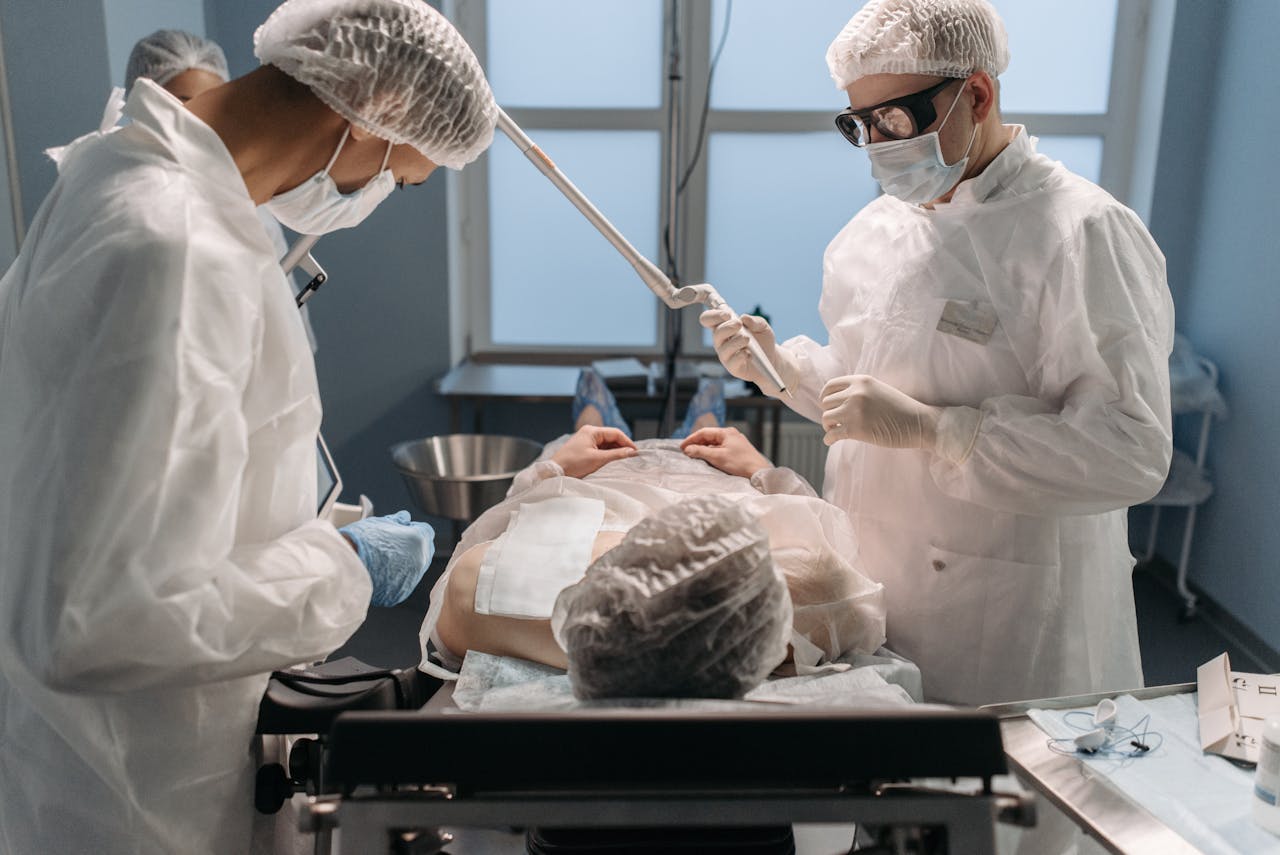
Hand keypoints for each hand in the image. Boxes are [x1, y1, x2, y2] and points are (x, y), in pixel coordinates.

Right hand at [339, 510, 434, 606]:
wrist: (347, 567)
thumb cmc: (361, 542)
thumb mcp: (379, 522)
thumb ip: (397, 520)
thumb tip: (404, 518)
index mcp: (418, 540)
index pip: (426, 531)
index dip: (413, 528)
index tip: (402, 529)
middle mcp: (420, 560)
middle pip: (425, 549)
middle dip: (414, 544)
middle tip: (395, 542)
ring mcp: (412, 578)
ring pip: (416, 566)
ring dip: (407, 560)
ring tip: (385, 557)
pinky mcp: (402, 592)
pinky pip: (405, 581)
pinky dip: (398, 576)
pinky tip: (383, 570)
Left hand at [551, 424, 637, 477]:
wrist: (555, 472)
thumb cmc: (572, 464)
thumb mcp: (597, 459)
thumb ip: (616, 455)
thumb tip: (631, 452)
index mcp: (592, 431)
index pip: (615, 433)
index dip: (627, 442)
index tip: (635, 452)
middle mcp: (589, 433)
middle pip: (611, 437)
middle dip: (621, 447)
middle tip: (631, 457)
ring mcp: (586, 440)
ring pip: (606, 444)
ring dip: (615, 451)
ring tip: (623, 460)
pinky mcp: (584, 448)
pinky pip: (600, 449)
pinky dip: (607, 454)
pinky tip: (612, 461)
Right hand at [680, 426, 771, 478]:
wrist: (759, 471)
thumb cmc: (740, 463)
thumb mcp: (717, 457)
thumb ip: (701, 451)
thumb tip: (688, 449)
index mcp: (726, 432)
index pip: (704, 432)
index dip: (691, 439)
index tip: (682, 447)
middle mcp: (731, 434)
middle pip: (709, 437)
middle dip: (697, 444)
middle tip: (686, 452)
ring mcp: (736, 442)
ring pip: (715, 443)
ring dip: (704, 448)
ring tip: (695, 455)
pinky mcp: (738, 450)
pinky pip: (721, 448)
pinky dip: (712, 452)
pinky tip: (708, 458)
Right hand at [699, 309, 798, 395]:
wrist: (771, 358)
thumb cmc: (762, 340)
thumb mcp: (763, 327)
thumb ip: (755, 321)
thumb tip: (744, 317)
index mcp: (724, 327)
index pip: (708, 319)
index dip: (714, 315)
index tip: (727, 314)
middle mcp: (721, 341)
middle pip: (716, 333)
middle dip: (727, 327)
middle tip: (738, 324)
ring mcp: (726, 355)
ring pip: (724, 348)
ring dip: (735, 342)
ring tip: (747, 339)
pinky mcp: (732, 367)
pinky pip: (732, 362)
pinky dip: (741, 356)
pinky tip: (748, 353)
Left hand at [820, 375, 941, 448]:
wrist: (919, 423)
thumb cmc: (901, 409)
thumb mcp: (878, 390)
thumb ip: (859, 391)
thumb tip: (836, 400)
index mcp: (861, 381)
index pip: (830, 386)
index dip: (825, 397)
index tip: (828, 406)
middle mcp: (855, 393)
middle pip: (826, 403)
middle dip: (829, 413)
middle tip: (835, 423)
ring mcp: (855, 410)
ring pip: (826, 418)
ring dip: (829, 426)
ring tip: (835, 431)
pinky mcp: (856, 429)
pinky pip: (832, 434)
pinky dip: (829, 439)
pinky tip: (831, 441)